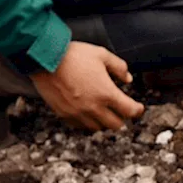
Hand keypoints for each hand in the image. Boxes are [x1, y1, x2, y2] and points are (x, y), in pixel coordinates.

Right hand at [30, 41, 144, 130]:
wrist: (44, 59)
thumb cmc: (73, 55)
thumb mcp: (102, 54)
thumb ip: (119, 67)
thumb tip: (128, 78)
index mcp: (106, 93)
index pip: (129, 111)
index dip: (137, 110)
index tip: (138, 108)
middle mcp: (93, 107)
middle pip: (116, 125)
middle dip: (122, 118)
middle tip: (121, 110)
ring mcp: (78, 113)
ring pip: (98, 128)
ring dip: (104, 121)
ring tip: (104, 112)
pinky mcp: (64, 114)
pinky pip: (80, 126)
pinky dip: (87, 122)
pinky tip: (87, 113)